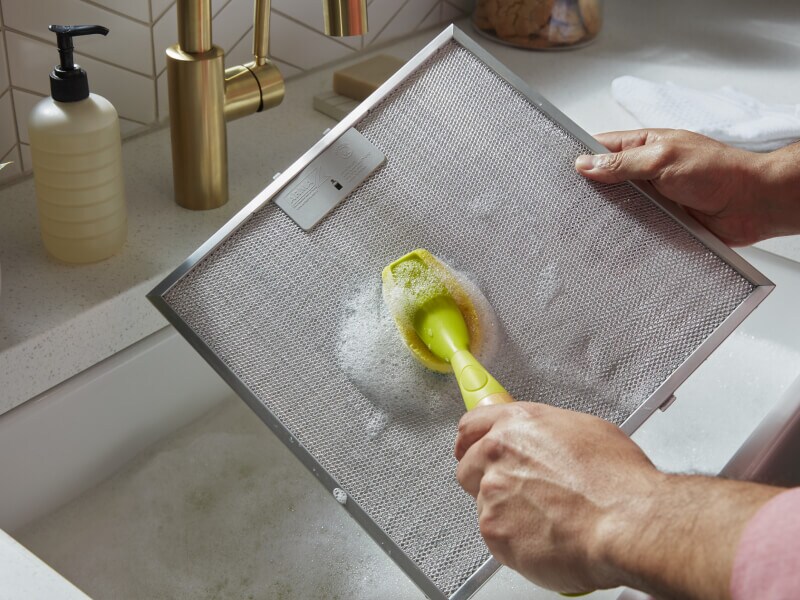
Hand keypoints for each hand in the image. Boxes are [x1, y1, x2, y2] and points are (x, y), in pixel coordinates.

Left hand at [454, 401, 659, 593]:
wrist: (627, 521)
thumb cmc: (617, 480)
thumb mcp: (584, 430)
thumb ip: (545, 433)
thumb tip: (542, 440)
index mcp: (517, 424)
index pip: (471, 425)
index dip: (470, 441)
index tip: (469, 449)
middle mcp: (497, 453)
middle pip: (467, 467)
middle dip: (485, 480)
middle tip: (517, 493)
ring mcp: (492, 492)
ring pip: (484, 505)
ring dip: (506, 513)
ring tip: (546, 518)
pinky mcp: (494, 530)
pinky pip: (496, 536)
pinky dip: (515, 540)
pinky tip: (545, 536)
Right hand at [574, 129, 799, 245]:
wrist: (752, 204)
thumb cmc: (718, 172)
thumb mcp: (663, 158)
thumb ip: (623, 163)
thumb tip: (585, 164)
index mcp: (645, 147)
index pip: (602, 148)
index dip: (580, 157)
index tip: (560, 171)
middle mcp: (645, 172)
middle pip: (605, 181)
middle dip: (588, 191)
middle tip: (565, 203)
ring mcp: (652, 198)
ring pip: (616, 207)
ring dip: (605, 215)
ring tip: (580, 225)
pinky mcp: (659, 223)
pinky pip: (633, 228)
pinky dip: (623, 234)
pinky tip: (608, 241)